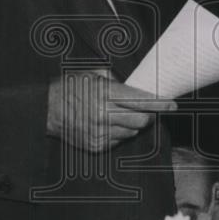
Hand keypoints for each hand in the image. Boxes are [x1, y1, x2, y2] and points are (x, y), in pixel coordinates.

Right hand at [46, 69, 176, 152]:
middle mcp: (103, 115)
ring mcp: (99, 133)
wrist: (46, 109)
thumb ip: (116, 80)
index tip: (172, 105)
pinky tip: (108, 124)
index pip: (141, 100)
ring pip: (132, 132)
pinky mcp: (95, 145)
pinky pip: (119, 141)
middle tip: (146, 109)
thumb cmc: (70, 87)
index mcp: (103, 94)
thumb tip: (136, 87)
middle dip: (148, 115)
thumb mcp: (92, 73)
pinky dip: (119, 133)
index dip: (160, 104)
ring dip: (133, 124)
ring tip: (119, 114)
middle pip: (142, 120)